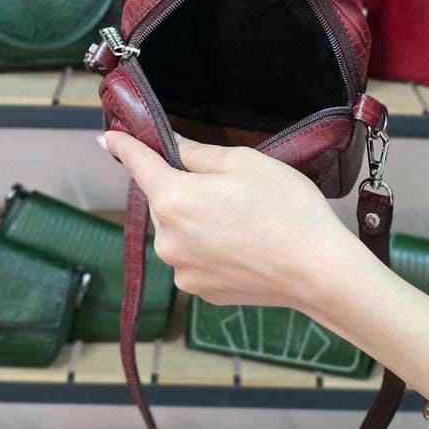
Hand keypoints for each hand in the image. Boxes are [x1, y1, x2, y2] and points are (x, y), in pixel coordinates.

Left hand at [102, 130, 357, 310]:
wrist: (317, 270)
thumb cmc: (286, 209)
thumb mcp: (245, 162)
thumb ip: (200, 154)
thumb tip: (176, 150)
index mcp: (173, 198)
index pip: (138, 164)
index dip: (124, 146)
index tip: (111, 137)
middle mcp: (167, 238)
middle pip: (166, 201)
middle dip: (188, 190)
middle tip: (232, 189)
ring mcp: (181, 269)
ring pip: (181, 231)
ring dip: (200, 222)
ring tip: (246, 222)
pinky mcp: (199, 291)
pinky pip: (195, 258)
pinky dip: (212, 249)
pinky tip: (245, 246)